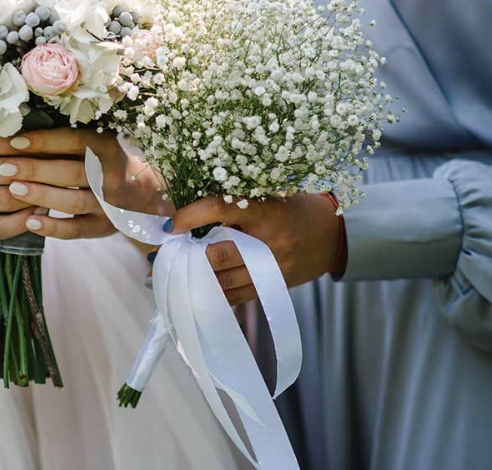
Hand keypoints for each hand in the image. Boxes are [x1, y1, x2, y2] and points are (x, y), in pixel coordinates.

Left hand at [0, 126, 163, 241]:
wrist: (144, 193)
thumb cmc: (104, 162)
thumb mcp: (95, 144)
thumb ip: (65, 141)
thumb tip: (18, 134)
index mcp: (106, 147)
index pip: (73, 142)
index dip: (43, 141)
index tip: (13, 141)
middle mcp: (110, 175)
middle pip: (70, 172)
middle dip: (34, 169)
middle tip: (4, 168)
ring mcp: (109, 204)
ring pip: (72, 201)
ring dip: (41, 195)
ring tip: (13, 190)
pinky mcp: (103, 227)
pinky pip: (76, 230)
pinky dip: (52, 227)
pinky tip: (28, 221)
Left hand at [168, 193, 341, 305]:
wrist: (332, 237)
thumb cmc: (293, 207)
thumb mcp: (268, 194)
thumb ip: (234, 203)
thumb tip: (186, 212)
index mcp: (267, 211)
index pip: (221, 208)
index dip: (191, 216)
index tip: (170, 224)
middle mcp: (269, 244)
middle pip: (217, 255)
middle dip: (184, 255)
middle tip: (159, 253)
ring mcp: (271, 271)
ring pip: (222, 280)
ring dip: (191, 278)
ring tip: (166, 273)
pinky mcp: (271, 289)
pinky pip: (234, 296)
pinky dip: (210, 293)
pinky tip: (190, 290)